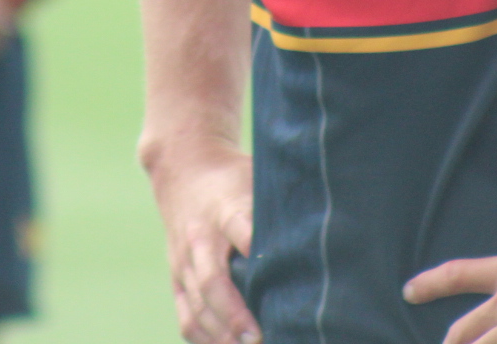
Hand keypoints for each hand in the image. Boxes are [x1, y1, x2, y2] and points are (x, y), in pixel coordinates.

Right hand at [146, 141, 258, 343]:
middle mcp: (200, 238)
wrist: (182, 169)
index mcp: (225, 208)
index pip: (239, 226)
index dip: (254, 245)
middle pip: (212, 280)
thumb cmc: (231, 179)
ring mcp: (183, 260)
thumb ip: (277, 205)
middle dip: (234, 313)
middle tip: (257, 337)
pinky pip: (185, 314)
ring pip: (197, 305)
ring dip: (220, 333)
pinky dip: (202, 337)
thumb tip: (320, 230)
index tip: (272, 268)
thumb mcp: (254, 177)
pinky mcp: (175, 276)